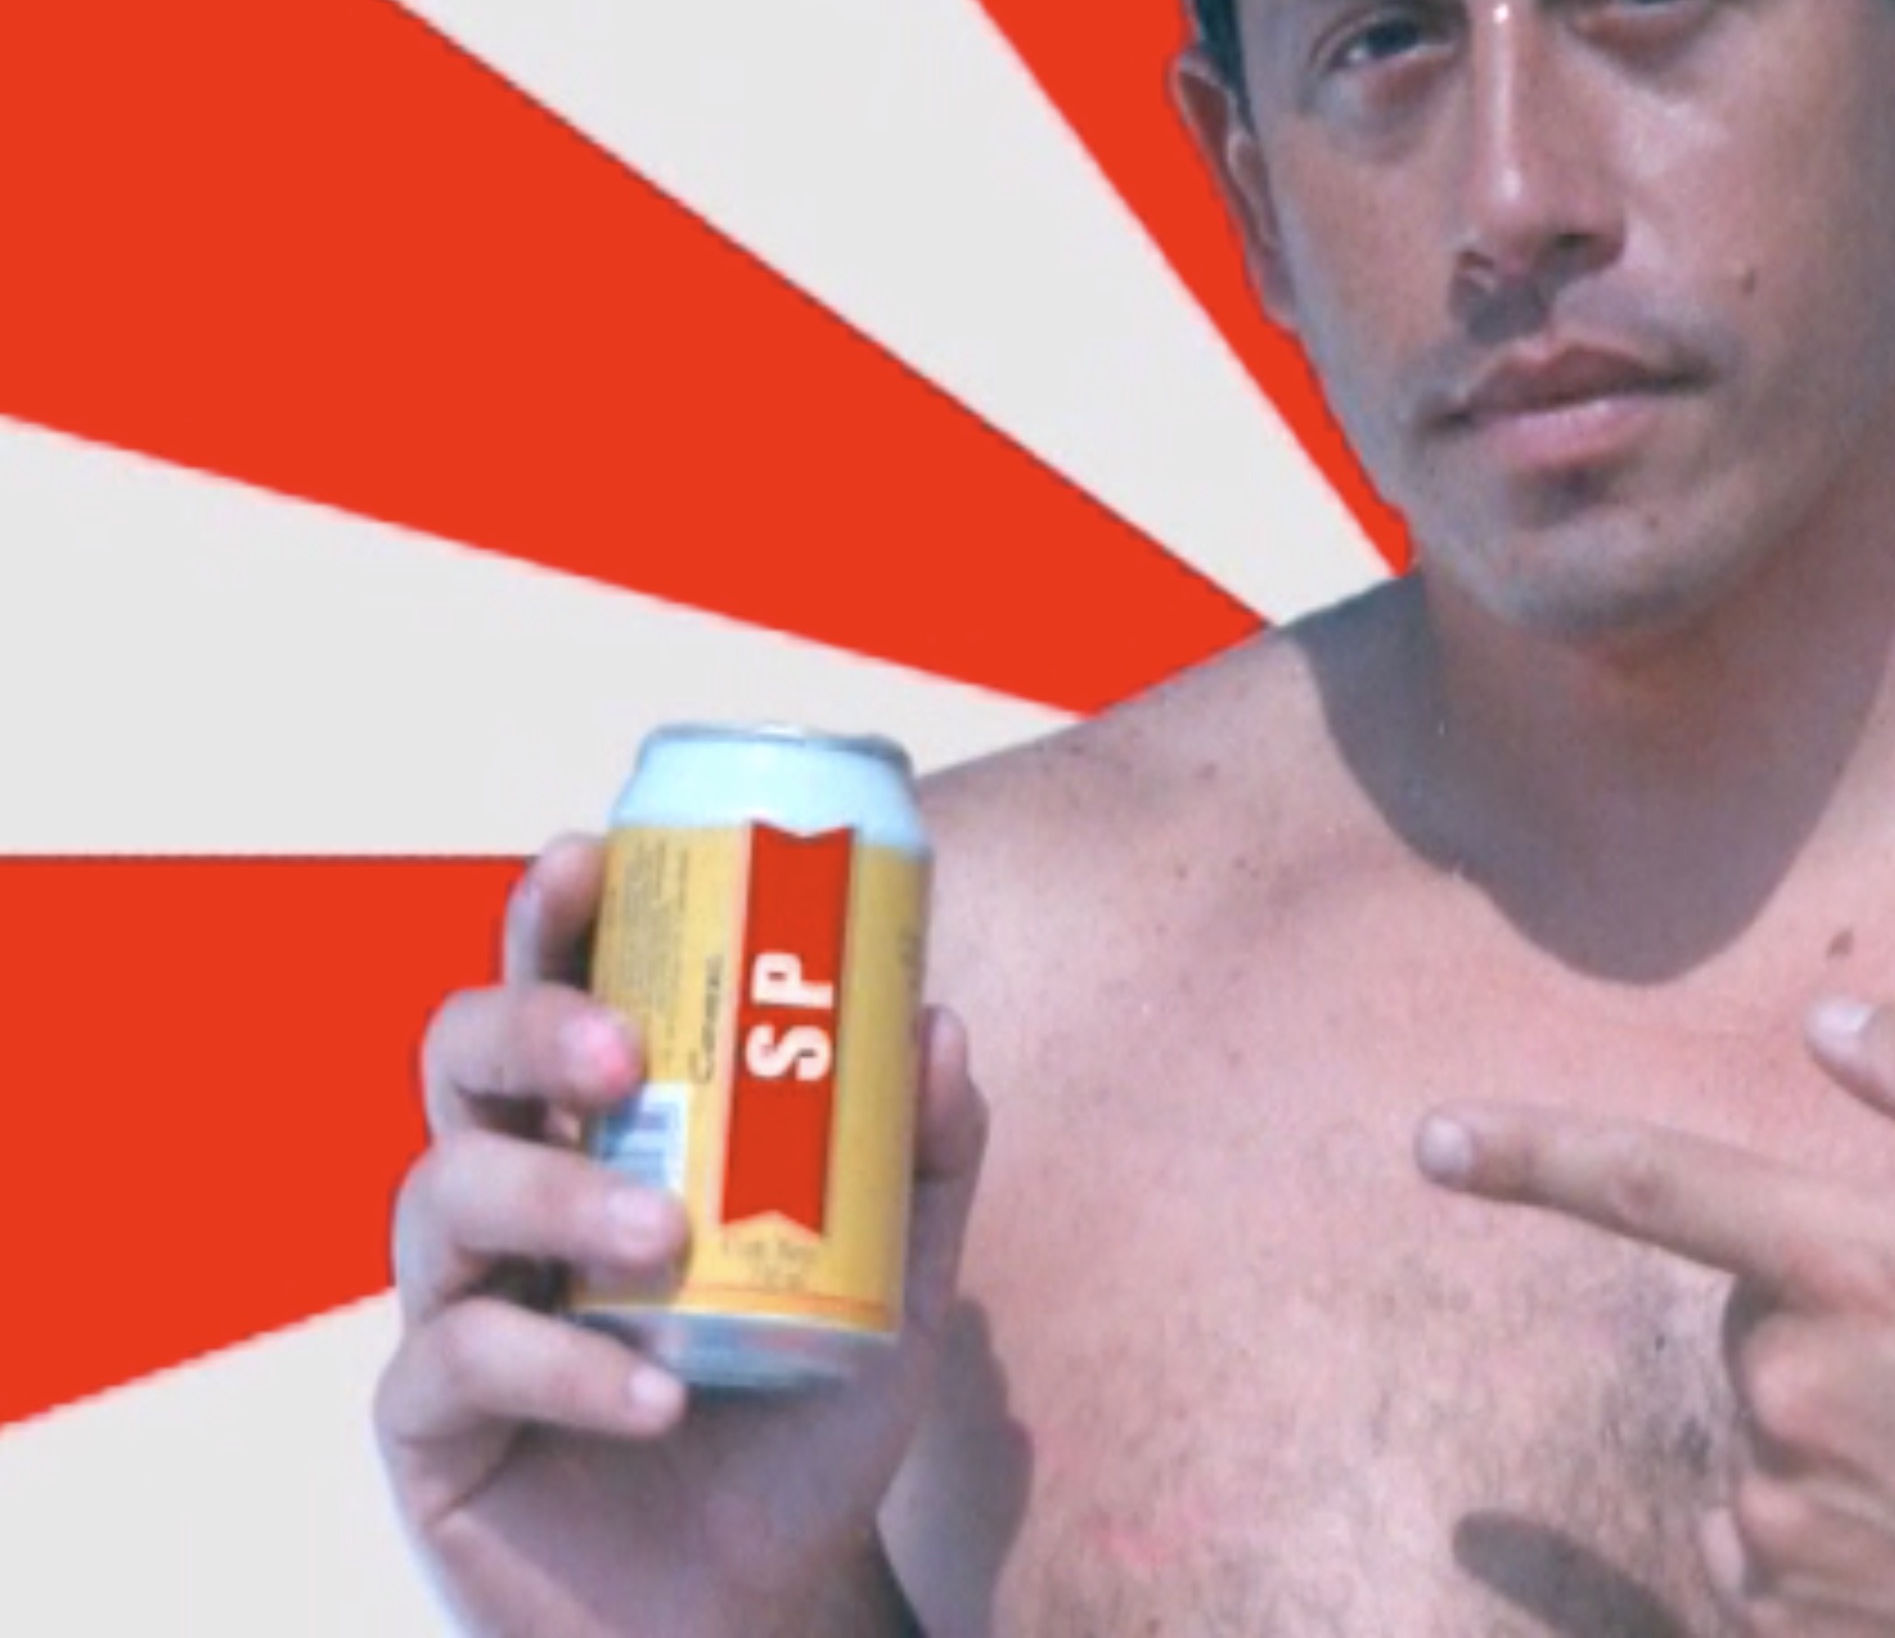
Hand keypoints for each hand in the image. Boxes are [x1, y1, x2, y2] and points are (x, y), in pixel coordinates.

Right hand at [375, 836, 985, 1637]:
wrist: (763, 1600)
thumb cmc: (804, 1413)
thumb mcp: (895, 1282)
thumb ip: (923, 1160)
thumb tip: (939, 1024)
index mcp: (604, 1131)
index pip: (557, 991)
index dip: (551, 914)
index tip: (587, 855)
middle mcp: (513, 1192)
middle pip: (459, 1057)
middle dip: (527, 1023)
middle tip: (624, 1050)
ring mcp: (457, 1300)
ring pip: (442, 1192)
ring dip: (557, 1194)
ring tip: (666, 1236)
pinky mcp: (432, 1422)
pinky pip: (456, 1359)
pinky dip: (566, 1365)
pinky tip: (659, 1394)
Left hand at [1418, 999, 1894, 1634]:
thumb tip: (1829, 1022)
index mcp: (1849, 1265)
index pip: (1654, 1184)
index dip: (1532, 1154)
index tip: (1431, 1138)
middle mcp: (1789, 1389)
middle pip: (1747, 1315)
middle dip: (1825, 1317)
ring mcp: (1779, 1516)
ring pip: (1756, 1431)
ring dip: (1830, 1430)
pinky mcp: (1780, 1616)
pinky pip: (1753, 1540)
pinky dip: (1818, 1529)